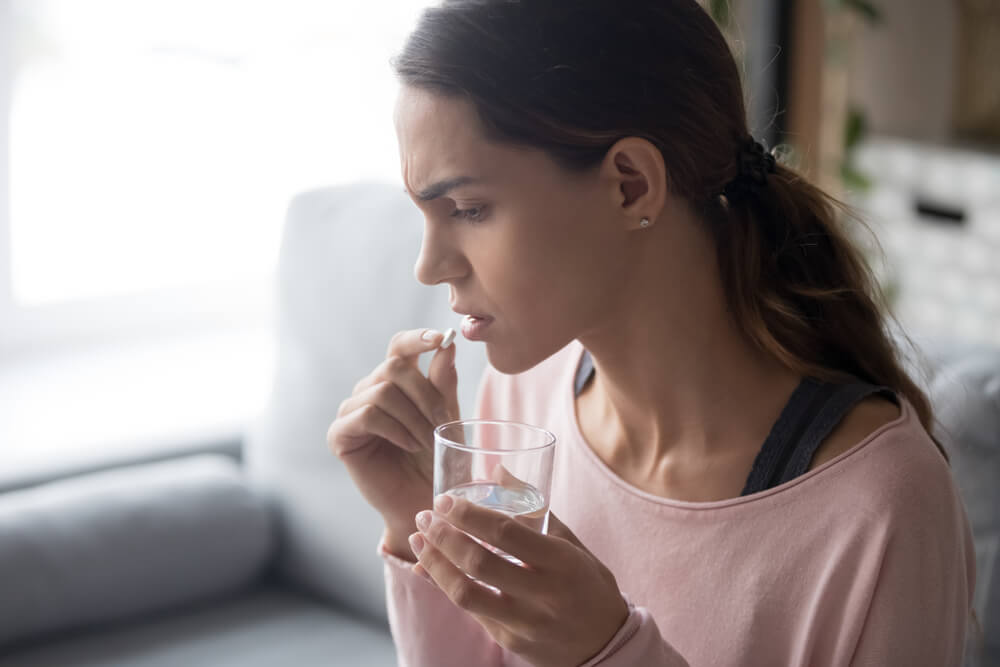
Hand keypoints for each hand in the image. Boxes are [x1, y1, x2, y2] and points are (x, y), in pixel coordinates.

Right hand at [326, 328, 459, 551]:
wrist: (425, 501)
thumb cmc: (437, 460)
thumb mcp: (447, 416)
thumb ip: (443, 382)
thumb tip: (446, 344)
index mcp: (395, 381)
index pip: (399, 346)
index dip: (417, 338)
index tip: (441, 338)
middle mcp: (369, 390)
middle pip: (394, 367)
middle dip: (425, 394)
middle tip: (441, 423)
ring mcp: (351, 411)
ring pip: (382, 391)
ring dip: (413, 417)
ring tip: (426, 441)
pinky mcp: (340, 435)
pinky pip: (367, 415)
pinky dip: (395, 429)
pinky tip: (409, 446)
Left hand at [408, 495, 629, 666]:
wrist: (606, 647)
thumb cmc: (588, 585)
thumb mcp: (572, 545)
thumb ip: (534, 510)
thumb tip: (498, 471)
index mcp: (562, 562)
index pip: (507, 533)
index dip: (470, 515)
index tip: (445, 500)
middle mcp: (543, 595)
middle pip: (480, 564)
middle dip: (444, 537)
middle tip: (425, 516)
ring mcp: (524, 623)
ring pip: (466, 594)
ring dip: (435, 563)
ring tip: (418, 540)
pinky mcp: (509, 641)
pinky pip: (468, 611)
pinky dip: (442, 586)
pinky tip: (427, 567)